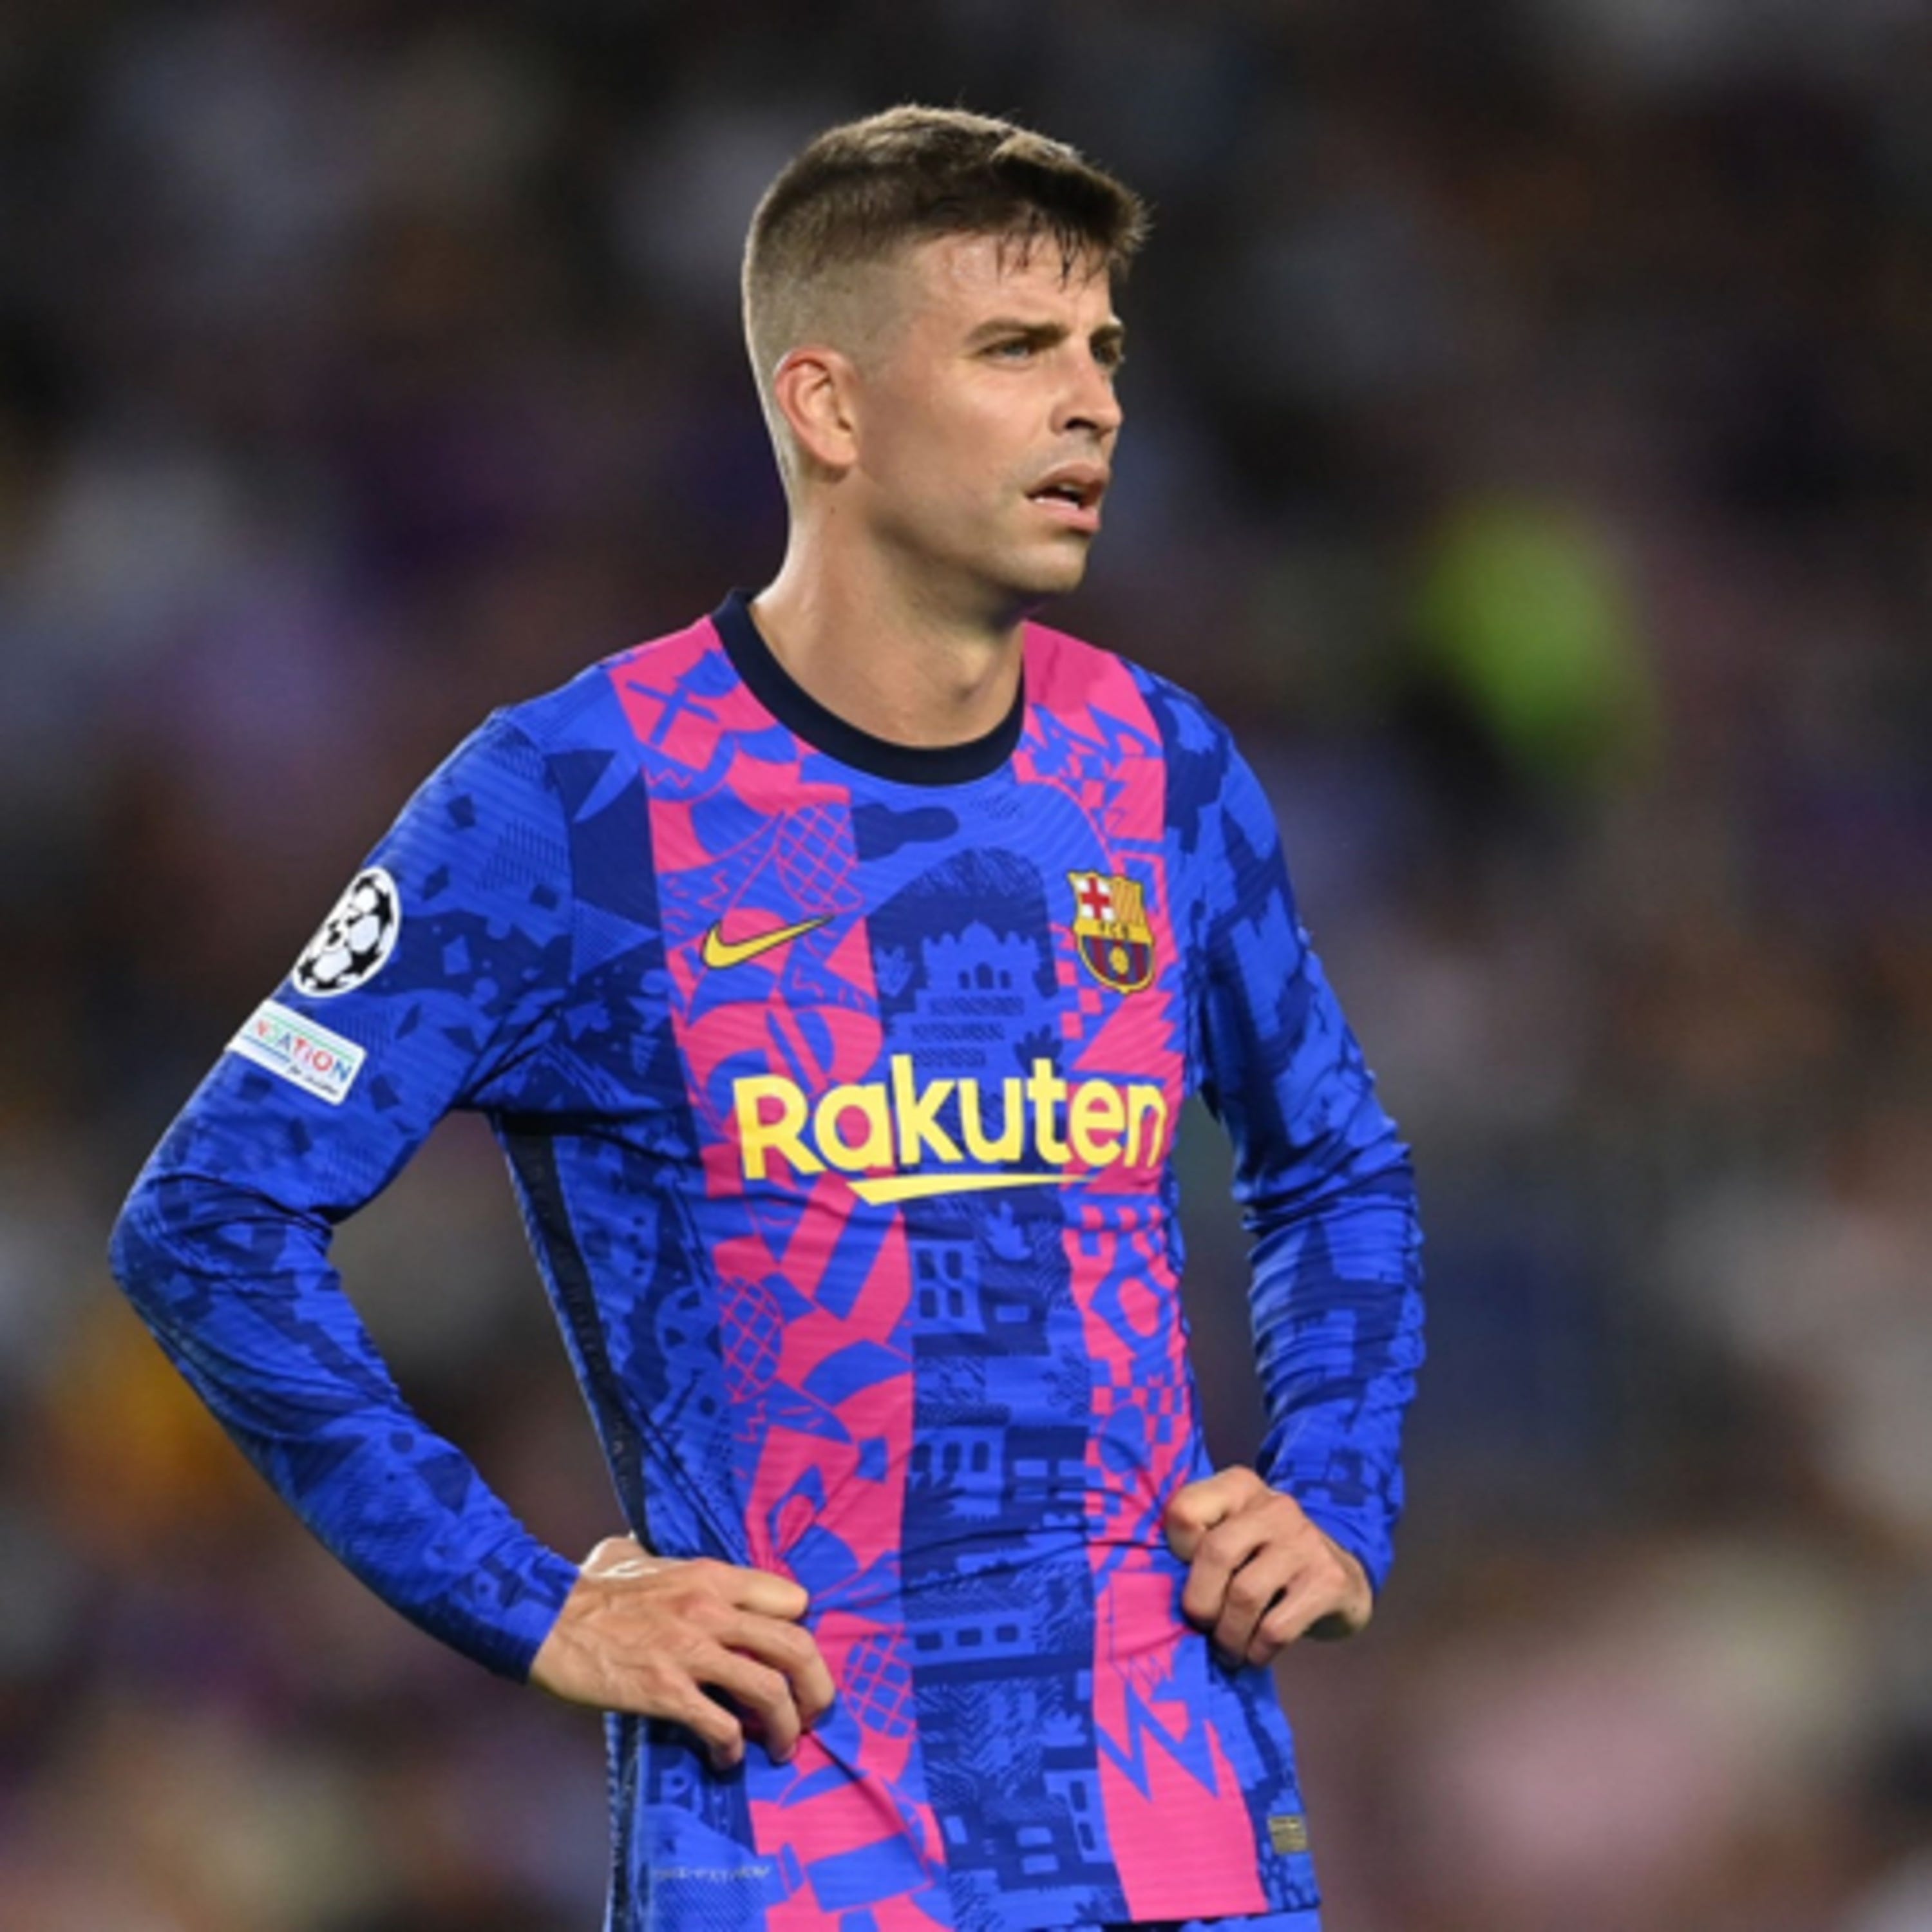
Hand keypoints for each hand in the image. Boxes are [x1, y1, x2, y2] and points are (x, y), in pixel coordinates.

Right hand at [529, 1536, 835, 1770]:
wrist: (543, 1620)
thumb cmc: (585, 1587)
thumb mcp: (633, 1554)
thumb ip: (658, 1555)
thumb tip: (644, 1548)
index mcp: (712, 1576)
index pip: (791, 1600)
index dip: (799, 1631)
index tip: (792, 1658)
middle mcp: (712, 1611)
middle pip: (797, 1647)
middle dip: (817, 1687)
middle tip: (816, 1712)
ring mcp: (690, 1653)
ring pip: (769, 1691)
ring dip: (787, 1726)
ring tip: (784, 1746)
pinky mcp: (666, 1693)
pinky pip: (720, 1726)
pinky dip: (732, 1749)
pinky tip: (726, 1758)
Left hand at [1163, 1466, 1371, 1666]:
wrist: (1342, 1582)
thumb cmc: (1267, 1562)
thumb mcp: (1234, 1535)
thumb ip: (1199, 1545)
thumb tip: (1158, 1590)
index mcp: (1239, 1487)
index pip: (1184, 1510)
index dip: (1177, 1552)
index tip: (1188, 1575)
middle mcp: (1275, 1506)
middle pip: (1215, 1553)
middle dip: (1200, 1603)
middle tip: (1203, 1626)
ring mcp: (1305, 1541)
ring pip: (1244, 1595)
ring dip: (1228, 1635)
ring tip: (1228, 1648)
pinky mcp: (1328, 1581)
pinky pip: (1276, 1627)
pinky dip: (1257, 1650)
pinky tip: (1256, 1652)